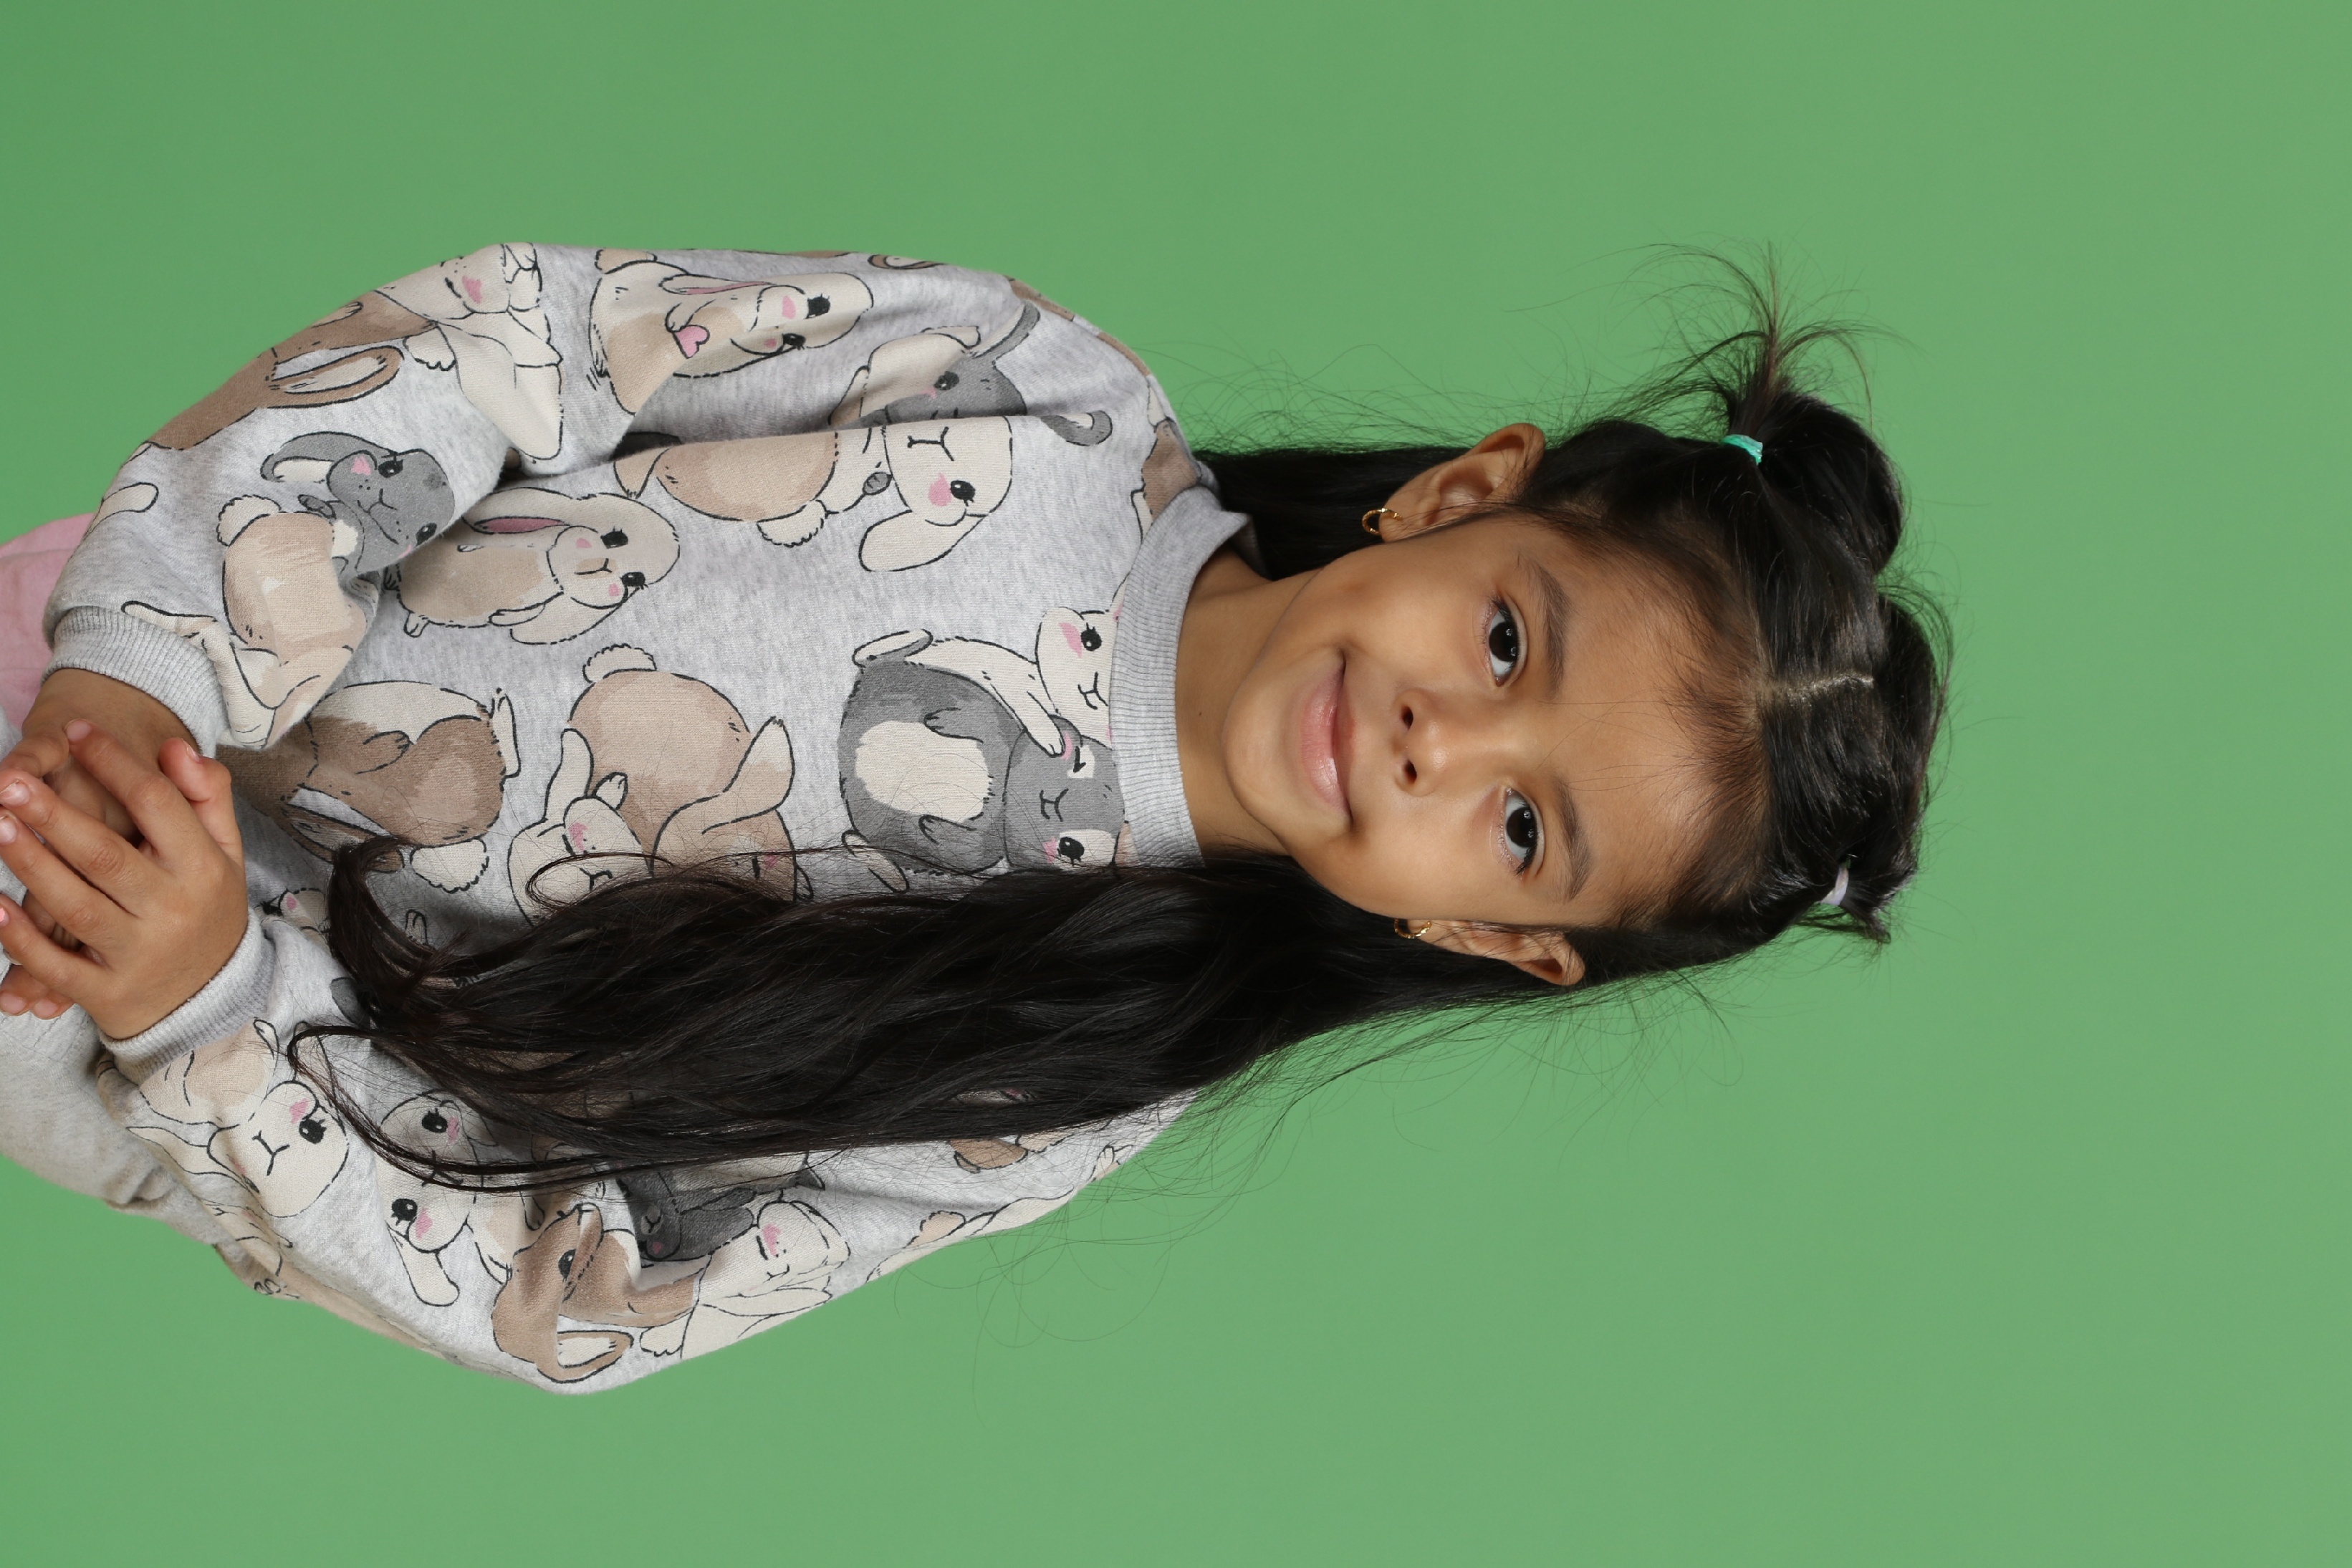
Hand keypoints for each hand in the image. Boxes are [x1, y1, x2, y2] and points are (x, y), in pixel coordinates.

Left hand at [0, 669, 196, 1016]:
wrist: (216, 1002)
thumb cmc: (207, 910)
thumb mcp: (224, 853)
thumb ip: (206, 798)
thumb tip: (173, 747)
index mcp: (202, 868)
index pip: (158, 806)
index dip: (116, 764)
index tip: (77, 731)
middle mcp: (172, 910)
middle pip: (106, 856)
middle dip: (55, 816)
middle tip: (10, 781)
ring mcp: (138, 954)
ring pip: (77, 907)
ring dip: (31, 866)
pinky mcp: (107, 993)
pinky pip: (58, 966)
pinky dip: (22, 939)